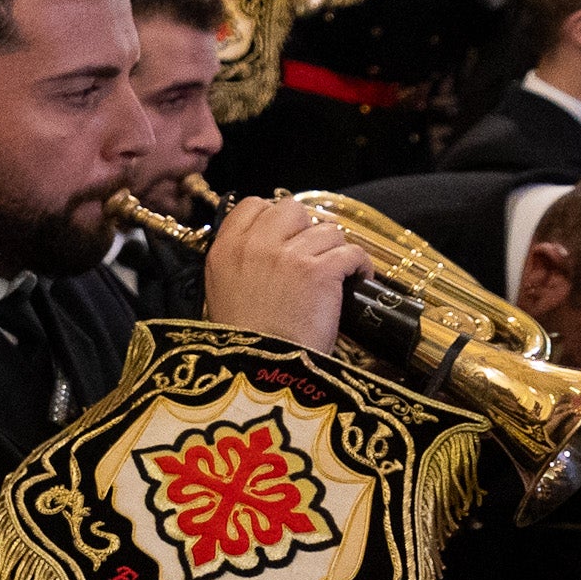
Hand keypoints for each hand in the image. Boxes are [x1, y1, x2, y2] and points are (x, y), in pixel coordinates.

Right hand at [200, 195, 356, 352]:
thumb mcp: (221, 293)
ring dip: (333, 251)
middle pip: (291, 208)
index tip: (285, 238)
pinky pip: (352, 252)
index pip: (252, 205)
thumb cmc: (244, 344)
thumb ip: (239, 261)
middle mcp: (255, 245)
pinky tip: (356, 282)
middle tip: (310, 256)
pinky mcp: (320, 272)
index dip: (273, 218)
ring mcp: (288, 256)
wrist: (261, 374)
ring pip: (327, 230)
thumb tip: (270, 247)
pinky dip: (359, 267)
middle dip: (305, 228)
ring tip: (335, 276)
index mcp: (225, 249)